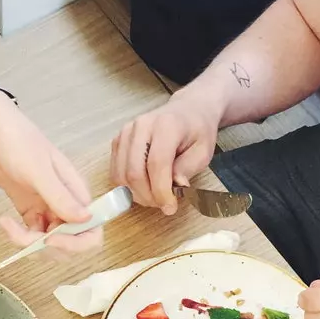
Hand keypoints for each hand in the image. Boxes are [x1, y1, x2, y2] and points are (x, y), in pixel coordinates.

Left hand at [0, 92, 99, 252]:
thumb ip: (61, 196)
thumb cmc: (19, 142)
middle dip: (49, 247)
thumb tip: (86, 219)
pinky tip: (5, 223)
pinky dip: (18, 236)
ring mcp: (47, 208)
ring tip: (8, 226)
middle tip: (26, 237)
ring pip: (49, 242)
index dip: (77, 243)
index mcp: (76, 192)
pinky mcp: (29, 210)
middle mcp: (66, 203)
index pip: (92, 229)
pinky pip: (31, 234)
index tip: (51, 239)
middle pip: (72, 242)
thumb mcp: (39, 169)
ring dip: (29, 244)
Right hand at [111, 88, 223, 213]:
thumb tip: (174, 187)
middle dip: (147, 196)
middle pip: (134, 171)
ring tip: (154, 196)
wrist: (187, 111)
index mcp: (166, 125)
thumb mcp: (203, 151)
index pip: (157, 164)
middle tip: (163, 204)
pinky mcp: (118, 140)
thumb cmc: (197, 131)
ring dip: (136, 193)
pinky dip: (127, 186)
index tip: (170, 207)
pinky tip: (144, 187)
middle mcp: (141, 126)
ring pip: (121, 174)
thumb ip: (187, 169)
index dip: (161, 191)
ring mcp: (126, 132)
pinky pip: (116, 171)